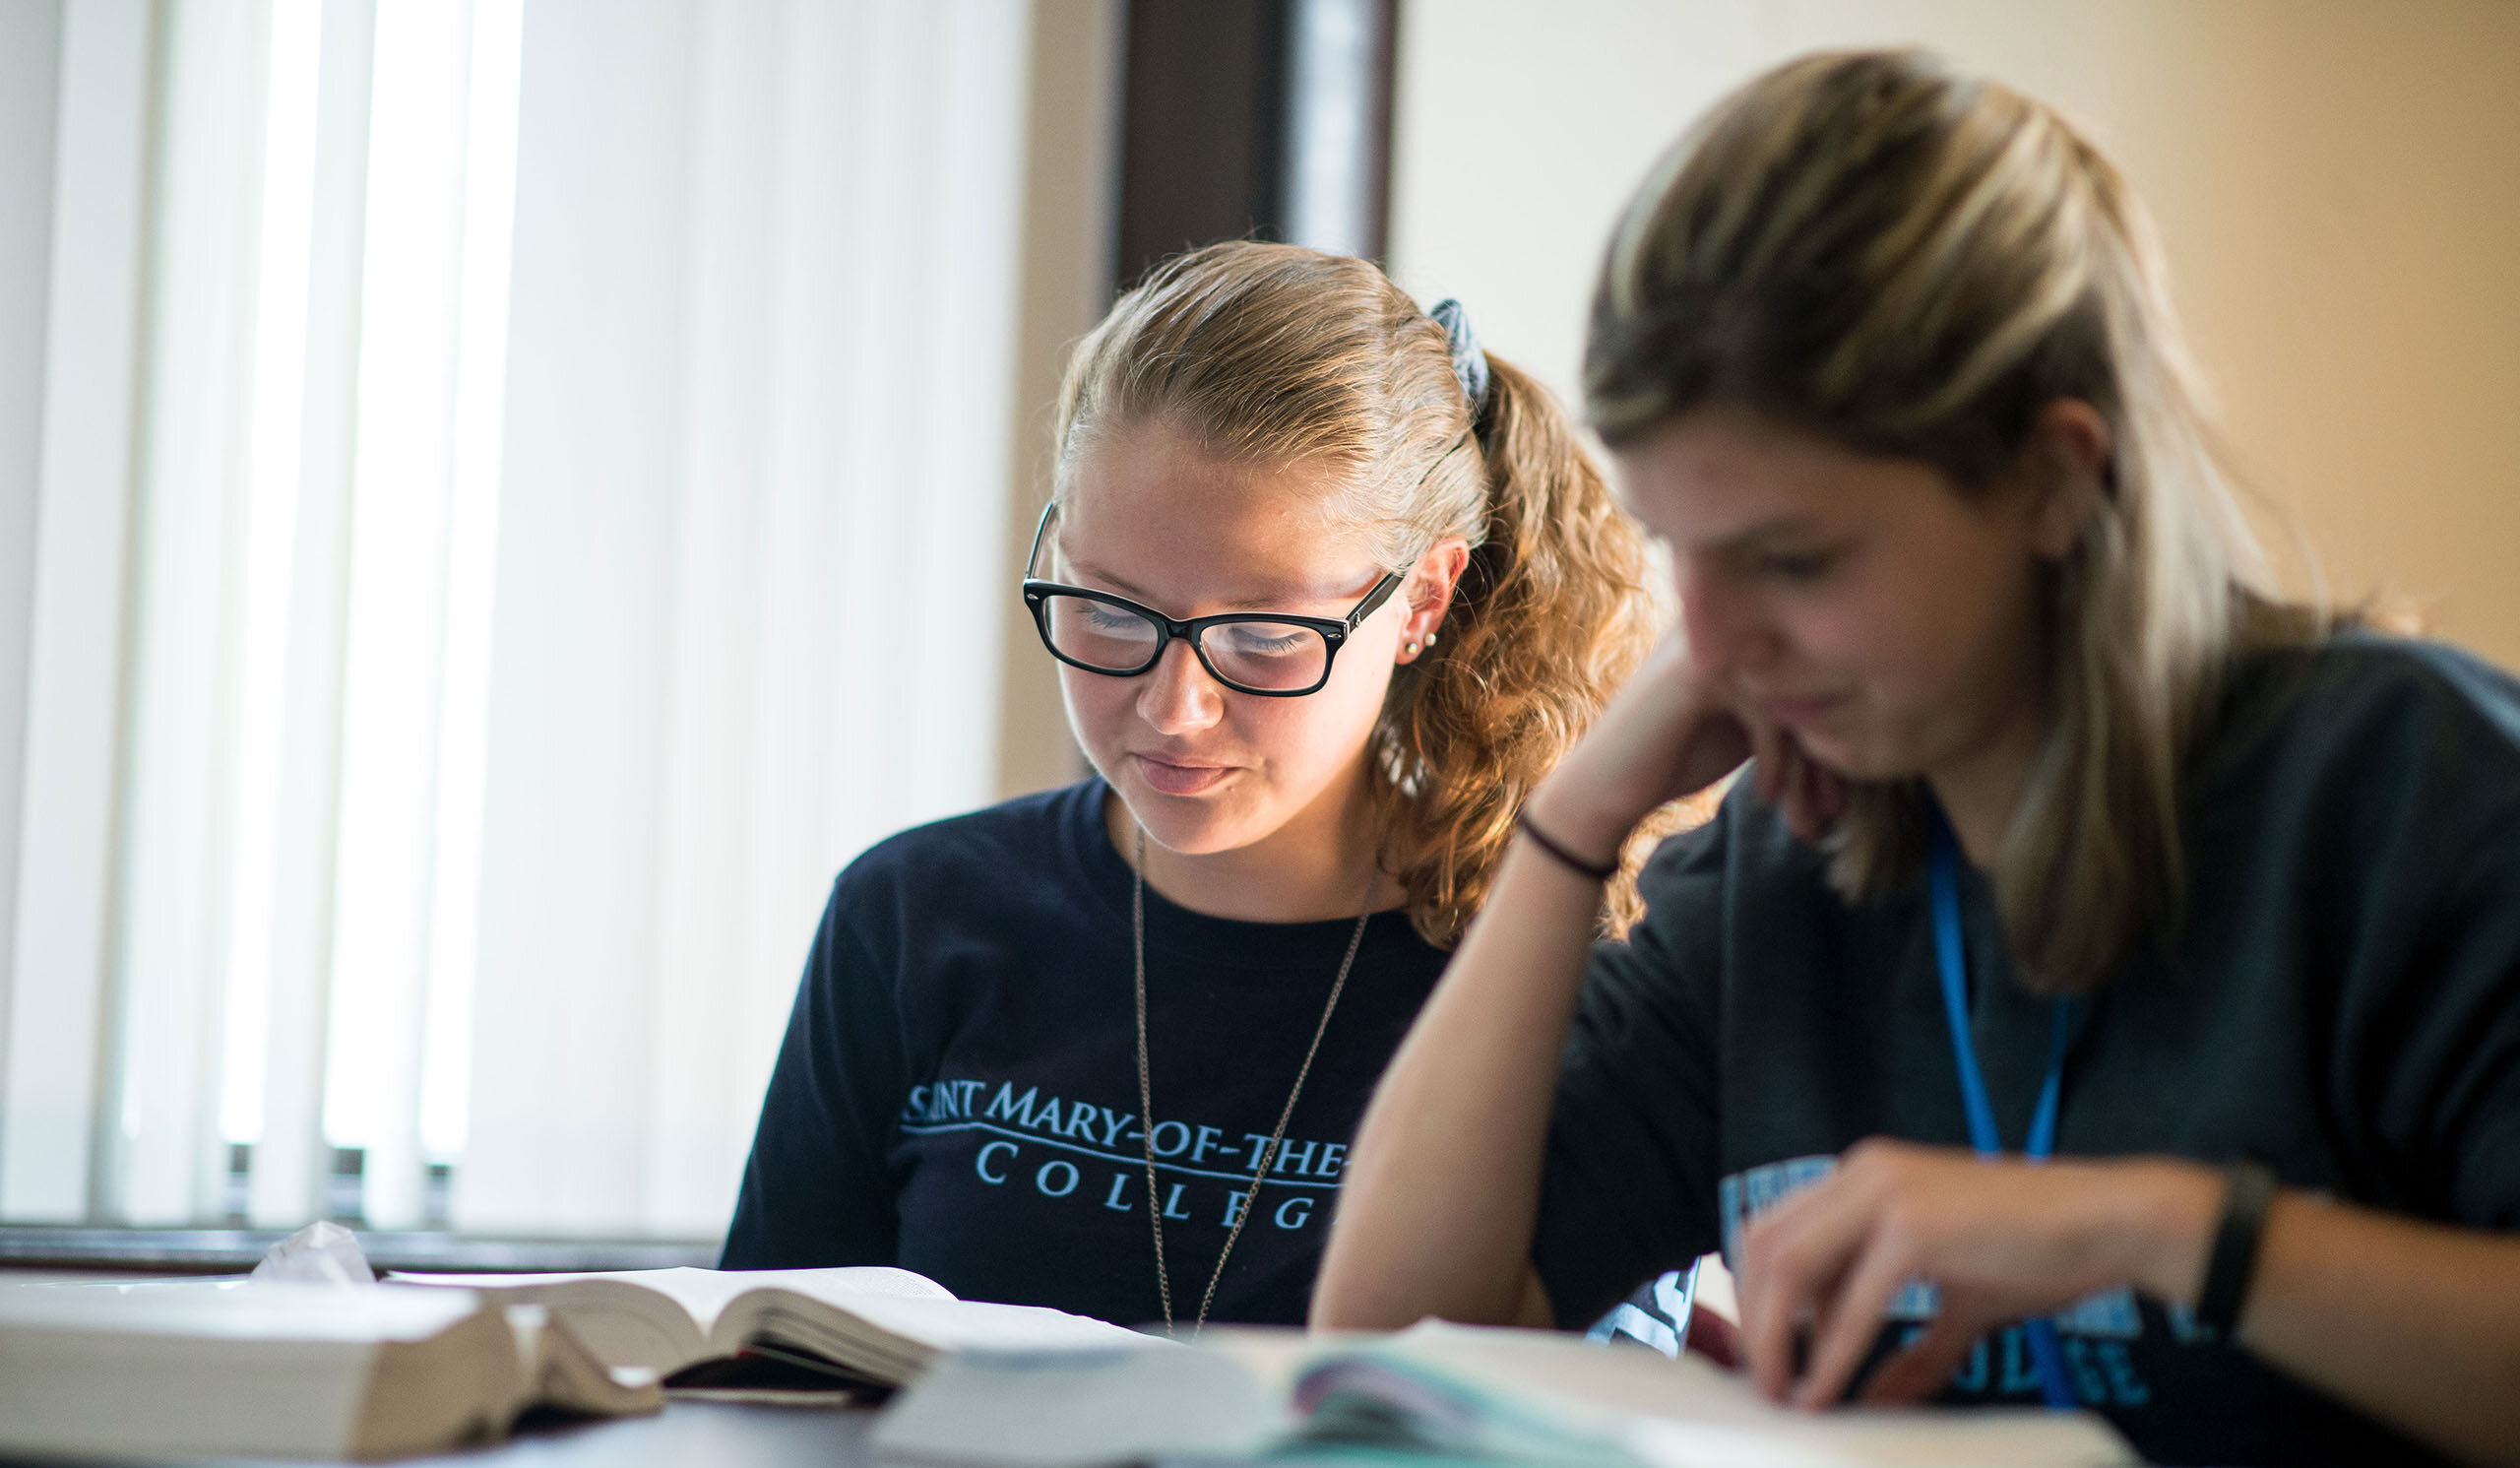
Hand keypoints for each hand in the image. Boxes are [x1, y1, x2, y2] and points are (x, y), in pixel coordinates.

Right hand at [1528, 633, 1844, 861]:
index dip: (1833, 742)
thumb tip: (1871, 728)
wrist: (1605, 789)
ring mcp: (1712, 643)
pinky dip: (1775, 760)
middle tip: (1832, 815)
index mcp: (1745, 636)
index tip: (1838, 800)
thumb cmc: (1677, 759)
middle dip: (1826, 762)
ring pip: (1794, 703)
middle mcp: (1730, 629)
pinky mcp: (1697, 671)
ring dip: (1806, 771)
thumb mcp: (1747, 731)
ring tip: (1808, 820)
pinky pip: (1767, 712)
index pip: (1815, 680)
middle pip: (1812, 689)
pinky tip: (1766, 797)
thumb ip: (1792, 713)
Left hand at [1734, 1139, 2219, 1408]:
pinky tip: (1828, 1389)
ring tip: (1786, 1391)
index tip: (1764, 1352)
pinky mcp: (1912, 1225)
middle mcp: (1862, 1173)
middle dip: (1752, 1320)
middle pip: (1764, 1245)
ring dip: (1776, 1338)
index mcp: (1863, 1176)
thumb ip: (1912, 1347)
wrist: (2106, 1223)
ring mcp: (1884, 1192)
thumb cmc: (2038, 1251)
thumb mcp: (1958, 1301)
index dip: (1754, 1295)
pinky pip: (1851, 1301)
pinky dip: (1832, 1352)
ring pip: (1789, 1267)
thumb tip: (1874, 1400)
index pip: (1773, 1228)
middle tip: (1764, 1381)